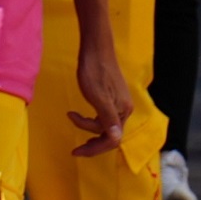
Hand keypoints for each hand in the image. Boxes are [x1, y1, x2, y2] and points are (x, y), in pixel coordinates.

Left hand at [67, 40, 135, 158]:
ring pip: (107, 127)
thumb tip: (117, 140)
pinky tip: (80, 117)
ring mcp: (119, 103)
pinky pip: (104, 117)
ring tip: (75, 125)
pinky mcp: (113, 97)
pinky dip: (92, 122)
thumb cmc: (94, 71)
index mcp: (122, 110)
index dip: (95, 149)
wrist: (96, 49)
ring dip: (90, 131)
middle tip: (76, 150)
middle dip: (93, 145)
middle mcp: (124, 109)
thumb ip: (107, 119)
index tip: (75, 151)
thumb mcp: (98, 97)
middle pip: (111, 135)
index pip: (112, 139)